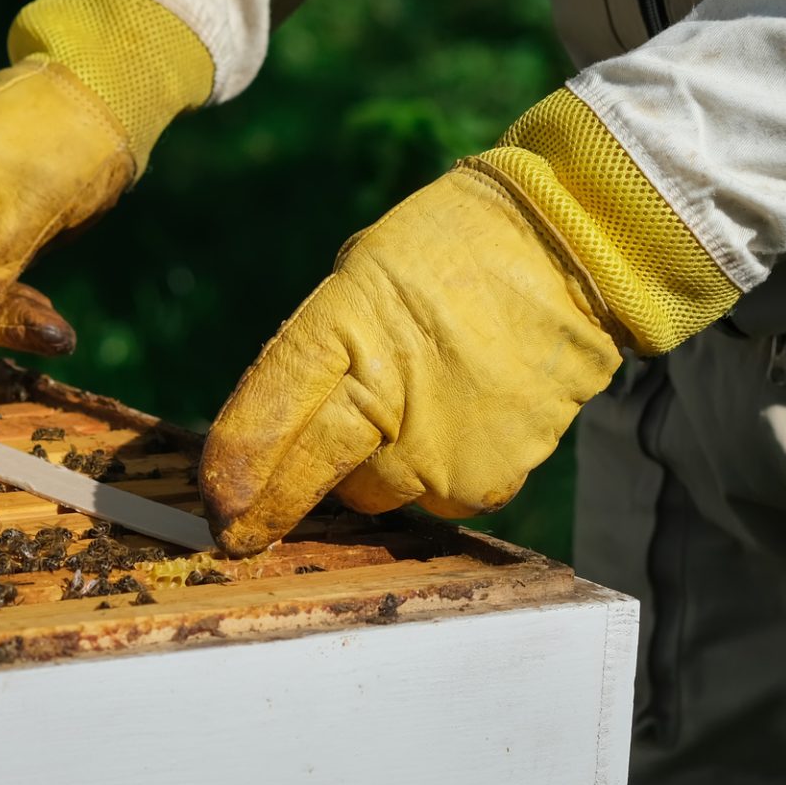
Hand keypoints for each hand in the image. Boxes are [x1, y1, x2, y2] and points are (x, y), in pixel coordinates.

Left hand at [200, 88, 741, 553]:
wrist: (572, 252)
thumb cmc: (451, 252)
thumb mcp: (359, 277)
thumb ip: (317, 350)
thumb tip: (281, 422)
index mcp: (345, 329)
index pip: (266, 413)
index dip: (232, 465)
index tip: (213, 499)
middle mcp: (388, 398)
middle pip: (307, 477)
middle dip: (266, 509)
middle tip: (238, 532)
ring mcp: (440, 447)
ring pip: (371, 494)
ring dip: (367, 472)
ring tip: (403, 414)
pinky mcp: (487, 480)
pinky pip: (432, 499)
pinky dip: (430, 476)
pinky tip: (452, 425)